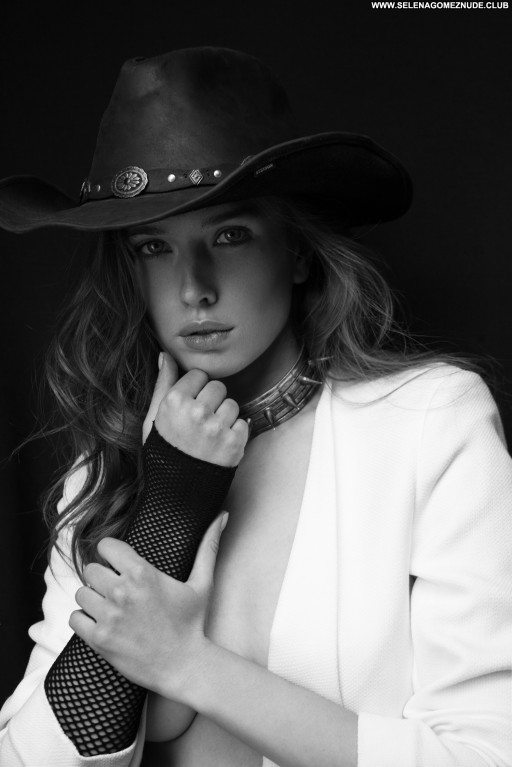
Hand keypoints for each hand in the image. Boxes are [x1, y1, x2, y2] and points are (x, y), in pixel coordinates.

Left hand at [70, 512, 227, 698]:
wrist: (184, 666)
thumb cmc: (192, 624)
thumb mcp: (202, 583)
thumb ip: (208, 546)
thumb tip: (222, 516)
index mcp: (143, 573)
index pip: (106, 546)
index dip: (111, 553)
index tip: (117, 562)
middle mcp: (122, 592)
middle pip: (91, 569)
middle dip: (102, 577)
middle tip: (116, 589)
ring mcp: (109, 616)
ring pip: (80, 593)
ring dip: (92, 599)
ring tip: (109, 607)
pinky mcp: (99, 639)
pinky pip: (74, 618)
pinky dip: (84, 620)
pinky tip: (101, 623)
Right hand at [143, 352, 248, 466]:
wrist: (176, 493)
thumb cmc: (163, 451)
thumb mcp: (154, 417)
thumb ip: (163, 384)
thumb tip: (165, 355)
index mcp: (174, 402)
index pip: (198, 375)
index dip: (195, 389)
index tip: (189, 404)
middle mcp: (196, 413)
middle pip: (217, 386)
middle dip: (211, 400)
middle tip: (200, 420)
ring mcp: (217, 428)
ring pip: (232, 404)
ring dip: (224, 416)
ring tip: (210, 433)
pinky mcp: (234, 443)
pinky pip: (243, 423)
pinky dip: (235, 433)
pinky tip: (219, 444)